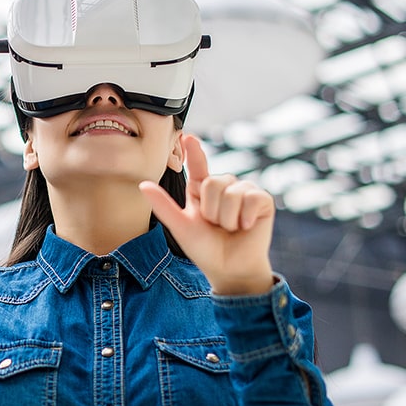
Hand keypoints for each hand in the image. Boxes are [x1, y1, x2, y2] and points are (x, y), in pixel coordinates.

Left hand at [140, 135, 275, 294]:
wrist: (229, 269)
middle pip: (213, 182)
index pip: (197, 166)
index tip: (187, 137)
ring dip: (227, 218)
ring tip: (230, 228)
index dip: (194, 151)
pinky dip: (244, 217)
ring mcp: (244, 191)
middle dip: (211, 210)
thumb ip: (164, 205)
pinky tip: (245, 227)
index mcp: (201, 190)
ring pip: (231, 192)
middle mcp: (223, 187)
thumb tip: (143, 185)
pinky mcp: (262, 200)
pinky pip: (251, 198)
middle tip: (216, 226)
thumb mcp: (181, 226)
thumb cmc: (205, 249)